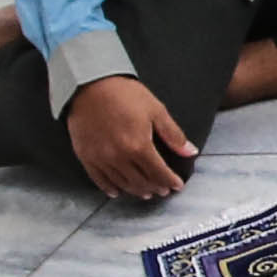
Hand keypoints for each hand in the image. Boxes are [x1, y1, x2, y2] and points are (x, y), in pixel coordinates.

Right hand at [66, 73, 199, 200]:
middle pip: (141, 182)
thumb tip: (190, 151)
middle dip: (155, 188)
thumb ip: (173, 134)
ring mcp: (101, 159)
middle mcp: (119, 157)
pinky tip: (117, 191)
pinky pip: (99, 180)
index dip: (170, 182)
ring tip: (145, 192)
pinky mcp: (86, 157)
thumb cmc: (123, 94)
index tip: (176, 185)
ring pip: (122, 184)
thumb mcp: (155, 109)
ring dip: (136, 190)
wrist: (89, 84)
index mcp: (139, 146)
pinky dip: (110, 188)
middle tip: (162, 190)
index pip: (159, 173)